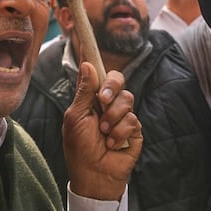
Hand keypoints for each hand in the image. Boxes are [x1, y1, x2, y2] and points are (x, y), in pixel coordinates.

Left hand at [63, 64, 142, 200]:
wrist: (94, 175)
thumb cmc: (79, 148)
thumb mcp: (75, 117)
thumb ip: (84, 91)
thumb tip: (88, 64)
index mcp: (91, 98)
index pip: (96, 73)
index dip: (94, 56)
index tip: (88, 35)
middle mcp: (108, 104)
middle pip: (118, 79)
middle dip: (111, 87)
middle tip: (102, 101)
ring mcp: (122, 116)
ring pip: (127, 99)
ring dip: (113, 117)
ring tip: (104, 133)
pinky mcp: (134, 131)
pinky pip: (133, 120)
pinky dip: (120, 132)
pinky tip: (112, 144)